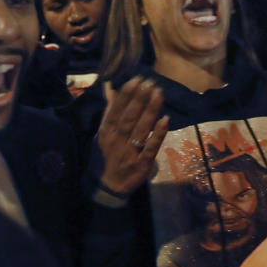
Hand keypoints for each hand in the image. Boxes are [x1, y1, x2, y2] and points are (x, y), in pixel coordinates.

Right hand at [95, 77, 168, 197]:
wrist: (106, 187)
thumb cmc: (104, 156)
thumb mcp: (101, 133)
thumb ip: (108, 110)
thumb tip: (110, 87)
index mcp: (106, 131)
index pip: (116, 109)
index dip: (127, 94)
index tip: (137, 79)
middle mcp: (117, 140)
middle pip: (129, 117)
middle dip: (139, 98)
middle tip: (150, 82)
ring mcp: (130, 152)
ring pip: (140, 129)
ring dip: (150, 110)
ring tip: (158, 93)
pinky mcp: (142, 164)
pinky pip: (150, 148)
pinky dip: (157, 134)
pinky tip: (165, 120)